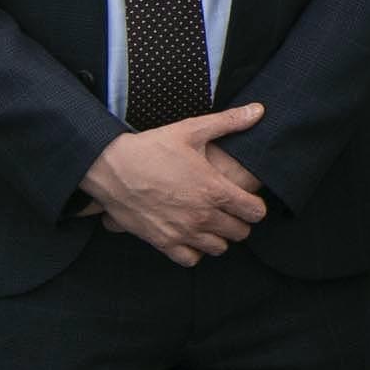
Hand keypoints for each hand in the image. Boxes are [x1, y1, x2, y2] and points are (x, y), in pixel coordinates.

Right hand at [81, 105, 269, 262]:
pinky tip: (191, 235)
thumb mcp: (191, 130)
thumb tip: (258, 110)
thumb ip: (229, 122)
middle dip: (239, 221)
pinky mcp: (163, 242)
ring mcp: (183, 232)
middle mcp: (203, 216)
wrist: (111, 167)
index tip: (247, 200)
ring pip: (219, 248)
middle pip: (240, 232)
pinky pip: (191, 259)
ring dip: (219, 237)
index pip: (255, 212)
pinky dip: (195, 251)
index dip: (255, 206)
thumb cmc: (152, 148)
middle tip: (229, 210)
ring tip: (211, 222)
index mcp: (214, 190)